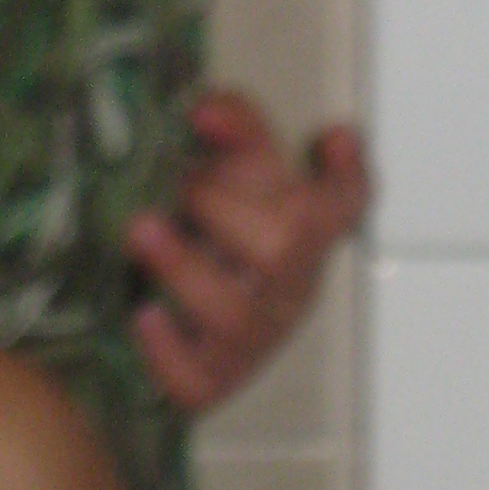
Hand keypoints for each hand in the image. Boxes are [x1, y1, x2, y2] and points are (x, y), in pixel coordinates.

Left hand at [124, 89, 369, 413]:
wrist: (166, 320)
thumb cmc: (209, 230)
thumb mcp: (228, 169)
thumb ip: (230, 125)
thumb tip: (207, 109)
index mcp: (304, 226)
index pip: (346, 202)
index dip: (349, 176)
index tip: (333, 138)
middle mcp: (288, 283)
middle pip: (282, 248)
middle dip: (224, 207)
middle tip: (182, 184)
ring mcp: (254, 337)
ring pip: (234, 315)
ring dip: (184, 268)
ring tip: (140, 231)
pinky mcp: (212, 380)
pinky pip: (197, 380)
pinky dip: (168, 350)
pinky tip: (142, 315)